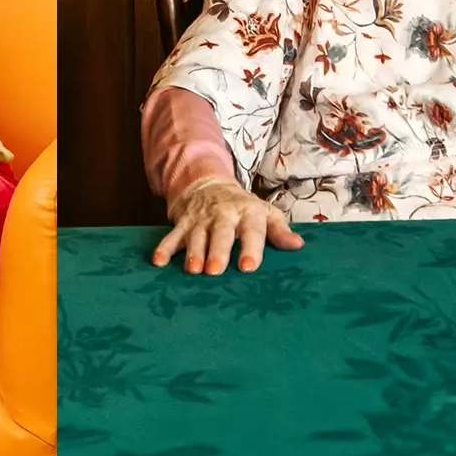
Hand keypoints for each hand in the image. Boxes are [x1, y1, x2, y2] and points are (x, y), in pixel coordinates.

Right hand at [150, 178, 302, 274]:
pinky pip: (172, 235)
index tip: (248, 267)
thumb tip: (297, 245)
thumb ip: (279, 230)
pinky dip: (164, 247)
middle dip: (217, 251)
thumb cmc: (242, 207)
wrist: (208, 185)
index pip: (252, 230)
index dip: (251, 249)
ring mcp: (200, 218)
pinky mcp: (182, 223)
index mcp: (248, 213)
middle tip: (215, 270)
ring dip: (192, 252)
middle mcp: (224, 215)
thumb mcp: (264, 213)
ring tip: (192, 270)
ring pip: (196, 235)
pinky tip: (158, 261)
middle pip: (221, 233)